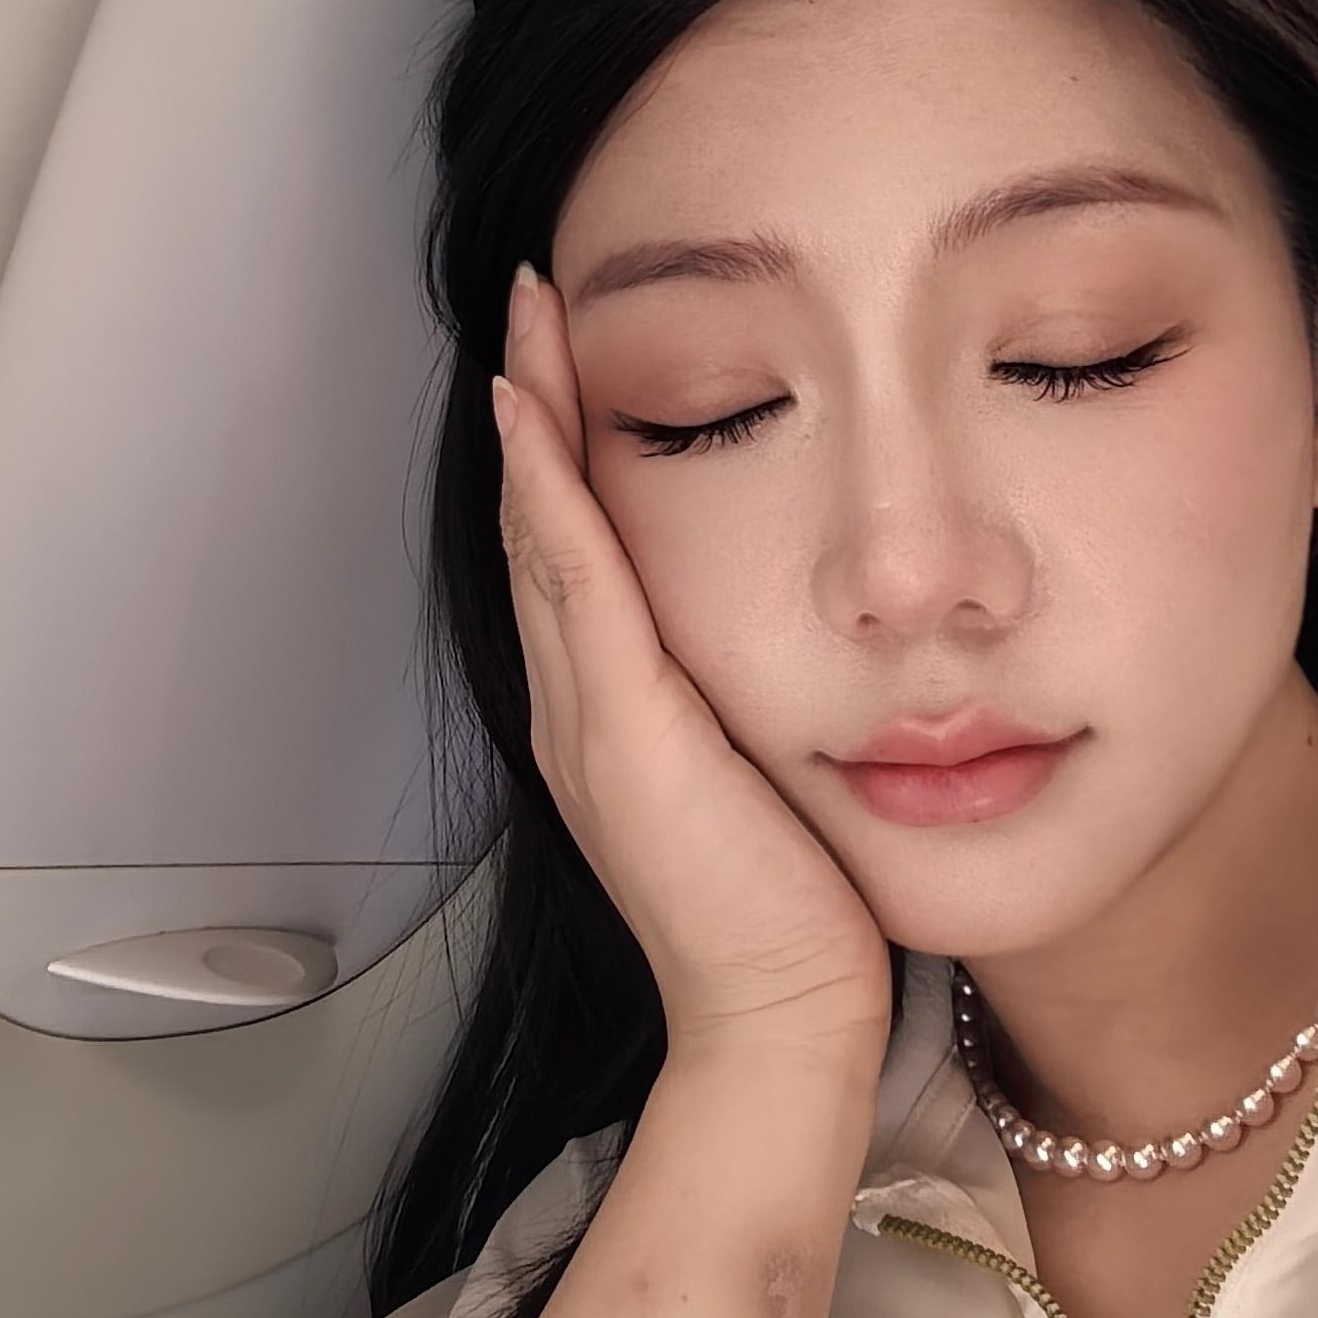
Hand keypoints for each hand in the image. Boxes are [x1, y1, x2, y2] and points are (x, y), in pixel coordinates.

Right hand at [493, 263, 895, 1066]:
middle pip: (539, 523)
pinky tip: (535, 418)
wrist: (780, 1018)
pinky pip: (574, 583)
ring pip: (543, 534)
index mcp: (610, 713)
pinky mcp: (622, 729)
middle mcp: (578, 705)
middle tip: (527, 300)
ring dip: (531, 419)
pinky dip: (549, 493)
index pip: (574, 550)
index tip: (563, 354)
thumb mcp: (766, 772)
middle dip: (532, 404)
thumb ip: (748, 703)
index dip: (559, 448)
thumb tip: (791, 636)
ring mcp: (587, 715)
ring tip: (526, 323)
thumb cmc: (791, 914)